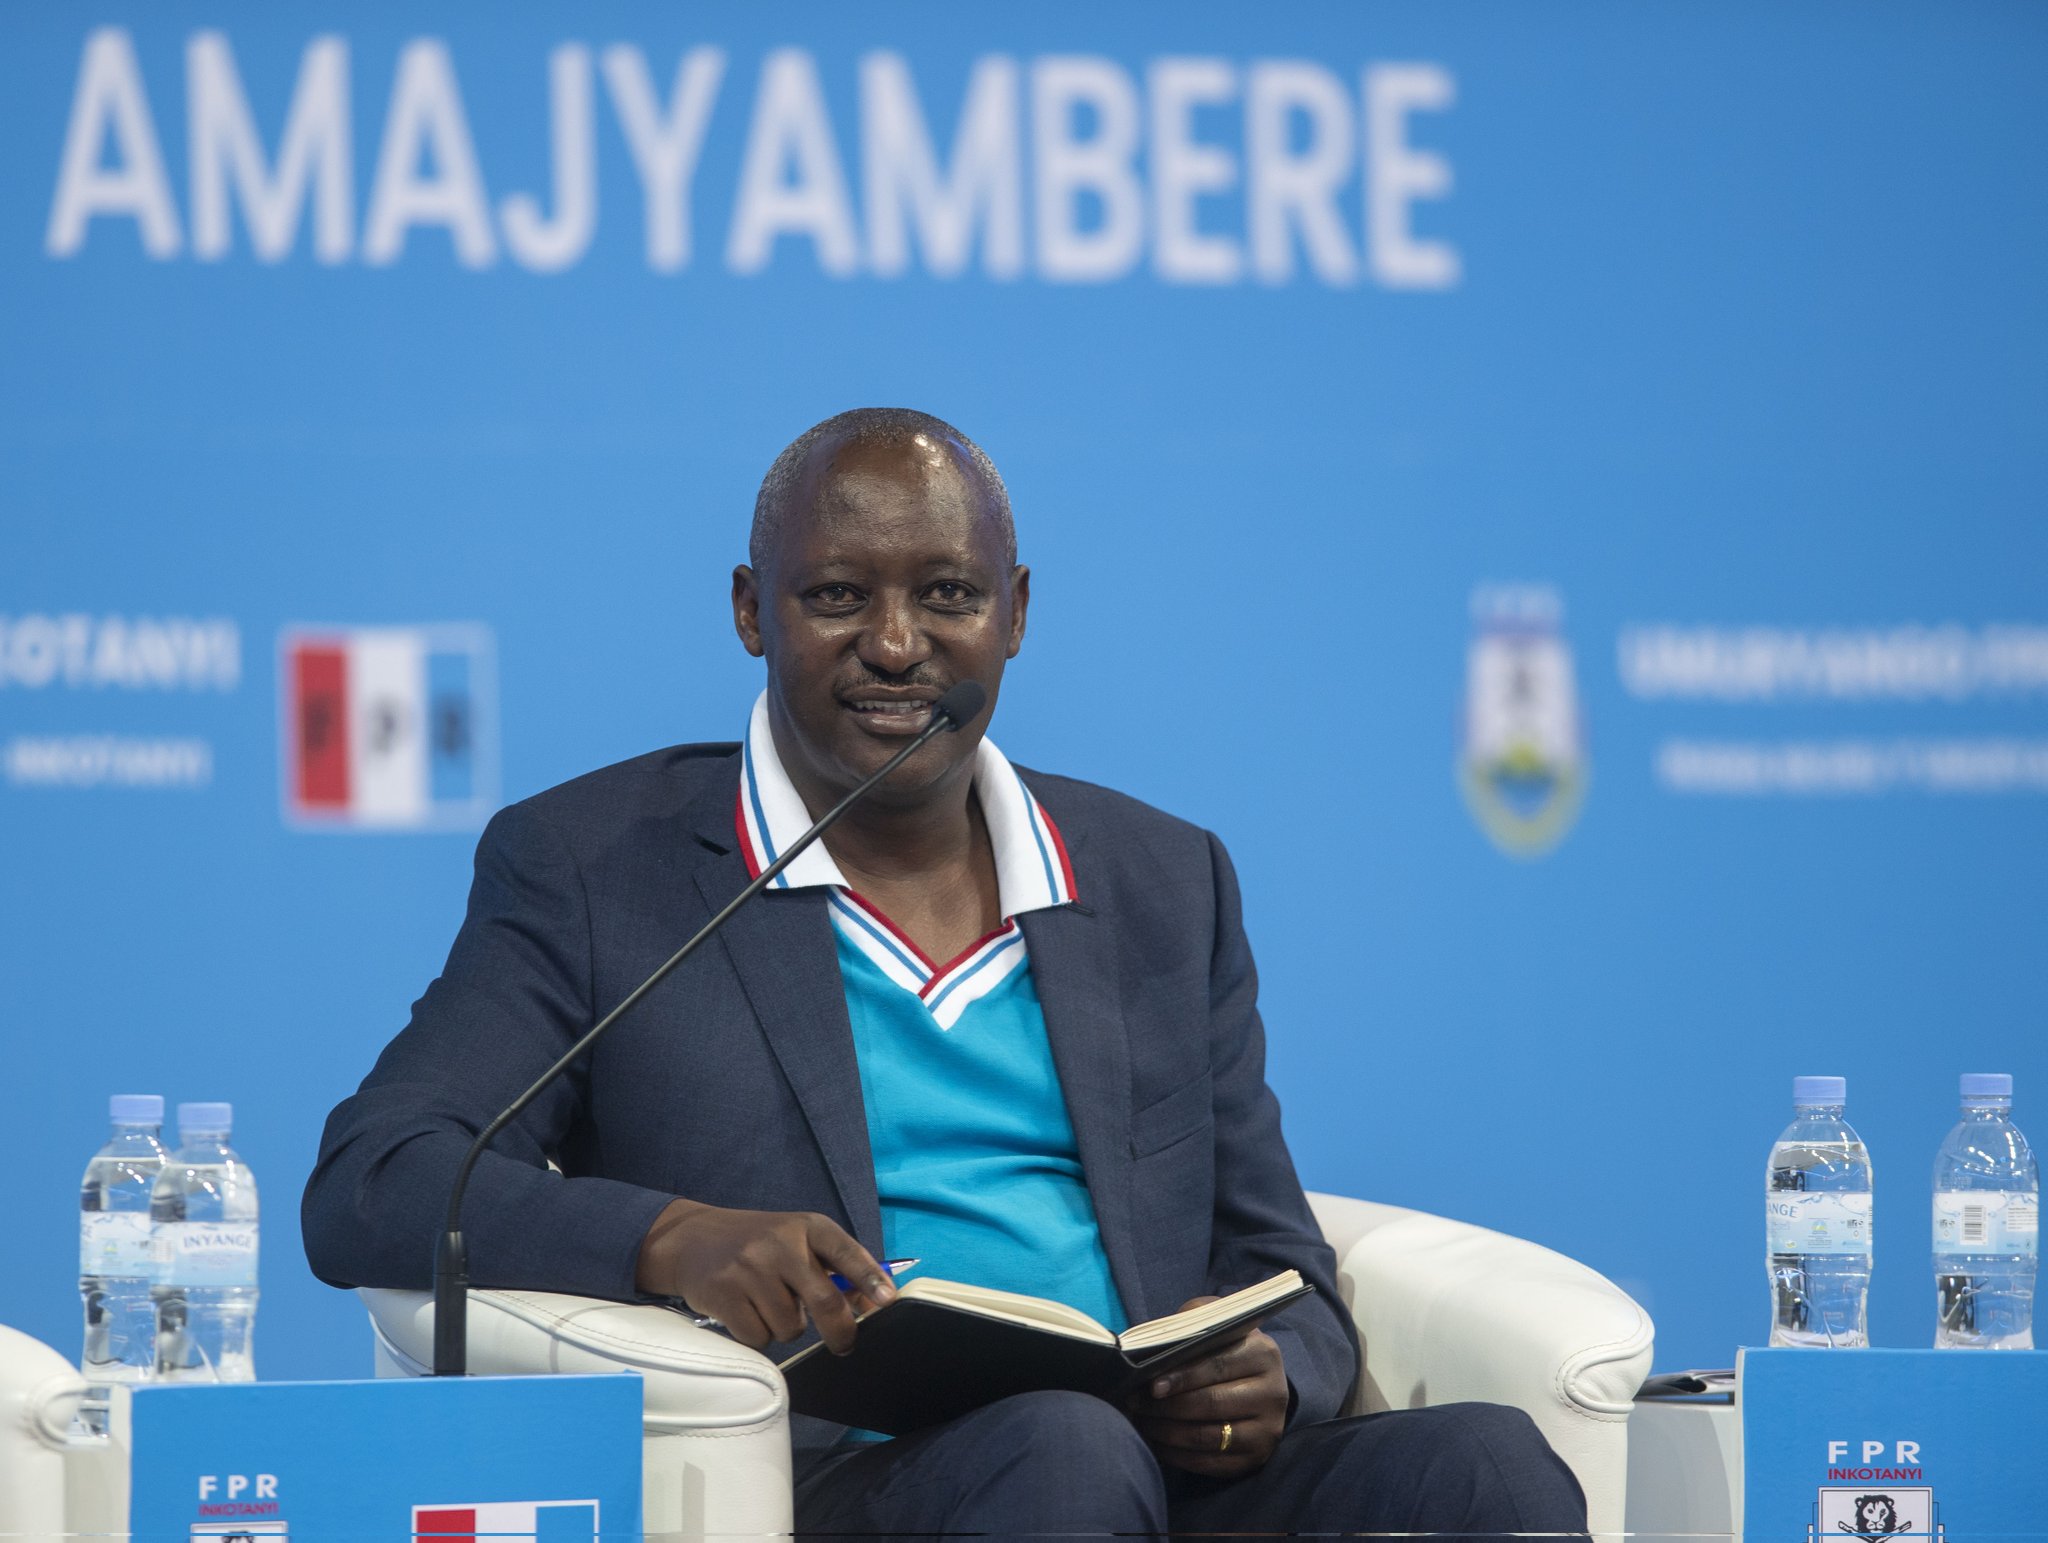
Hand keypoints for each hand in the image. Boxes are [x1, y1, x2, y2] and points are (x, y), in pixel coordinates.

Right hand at [634, 1198, 893, 1352]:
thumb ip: (832, 1266)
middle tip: (844, 1345)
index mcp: (807, 1226)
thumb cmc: (757, 1244)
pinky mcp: (725, 1295)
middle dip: (841, 1331)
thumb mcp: (796, 1240)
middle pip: (824, 1300)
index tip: (888, 1302)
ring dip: (785, 1327)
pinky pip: (759, 1337)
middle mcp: (780, 1244)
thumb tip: (873, 1303)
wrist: (691, 1239)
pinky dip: (758, 1335)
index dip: (870, 1279)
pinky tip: (746, 1312)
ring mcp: (751, 1269)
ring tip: (768, 1305)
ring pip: (790, 1327)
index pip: (846, 1252)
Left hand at [1125, 1295, 1287, 1476]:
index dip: (1182, 1377)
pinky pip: (1209, 1463)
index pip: (1217, 1366)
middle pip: (1211, 1403)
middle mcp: (1273, 1393)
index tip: (1151, 1385)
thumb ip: (1191, 1327)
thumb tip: (1153, 1346)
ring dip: (1166, 1432)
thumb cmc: (1226, 1351)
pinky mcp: (1256, 1458)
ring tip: (1141, 1421)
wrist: (1260, 1386)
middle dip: (1166, 1406)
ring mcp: (1267, 1429)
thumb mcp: (1215, 1327)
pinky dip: (1176, 1455)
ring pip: (1207, 1436)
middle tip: (1135, 1403)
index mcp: (1263, 1354)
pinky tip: (1156, 1442)